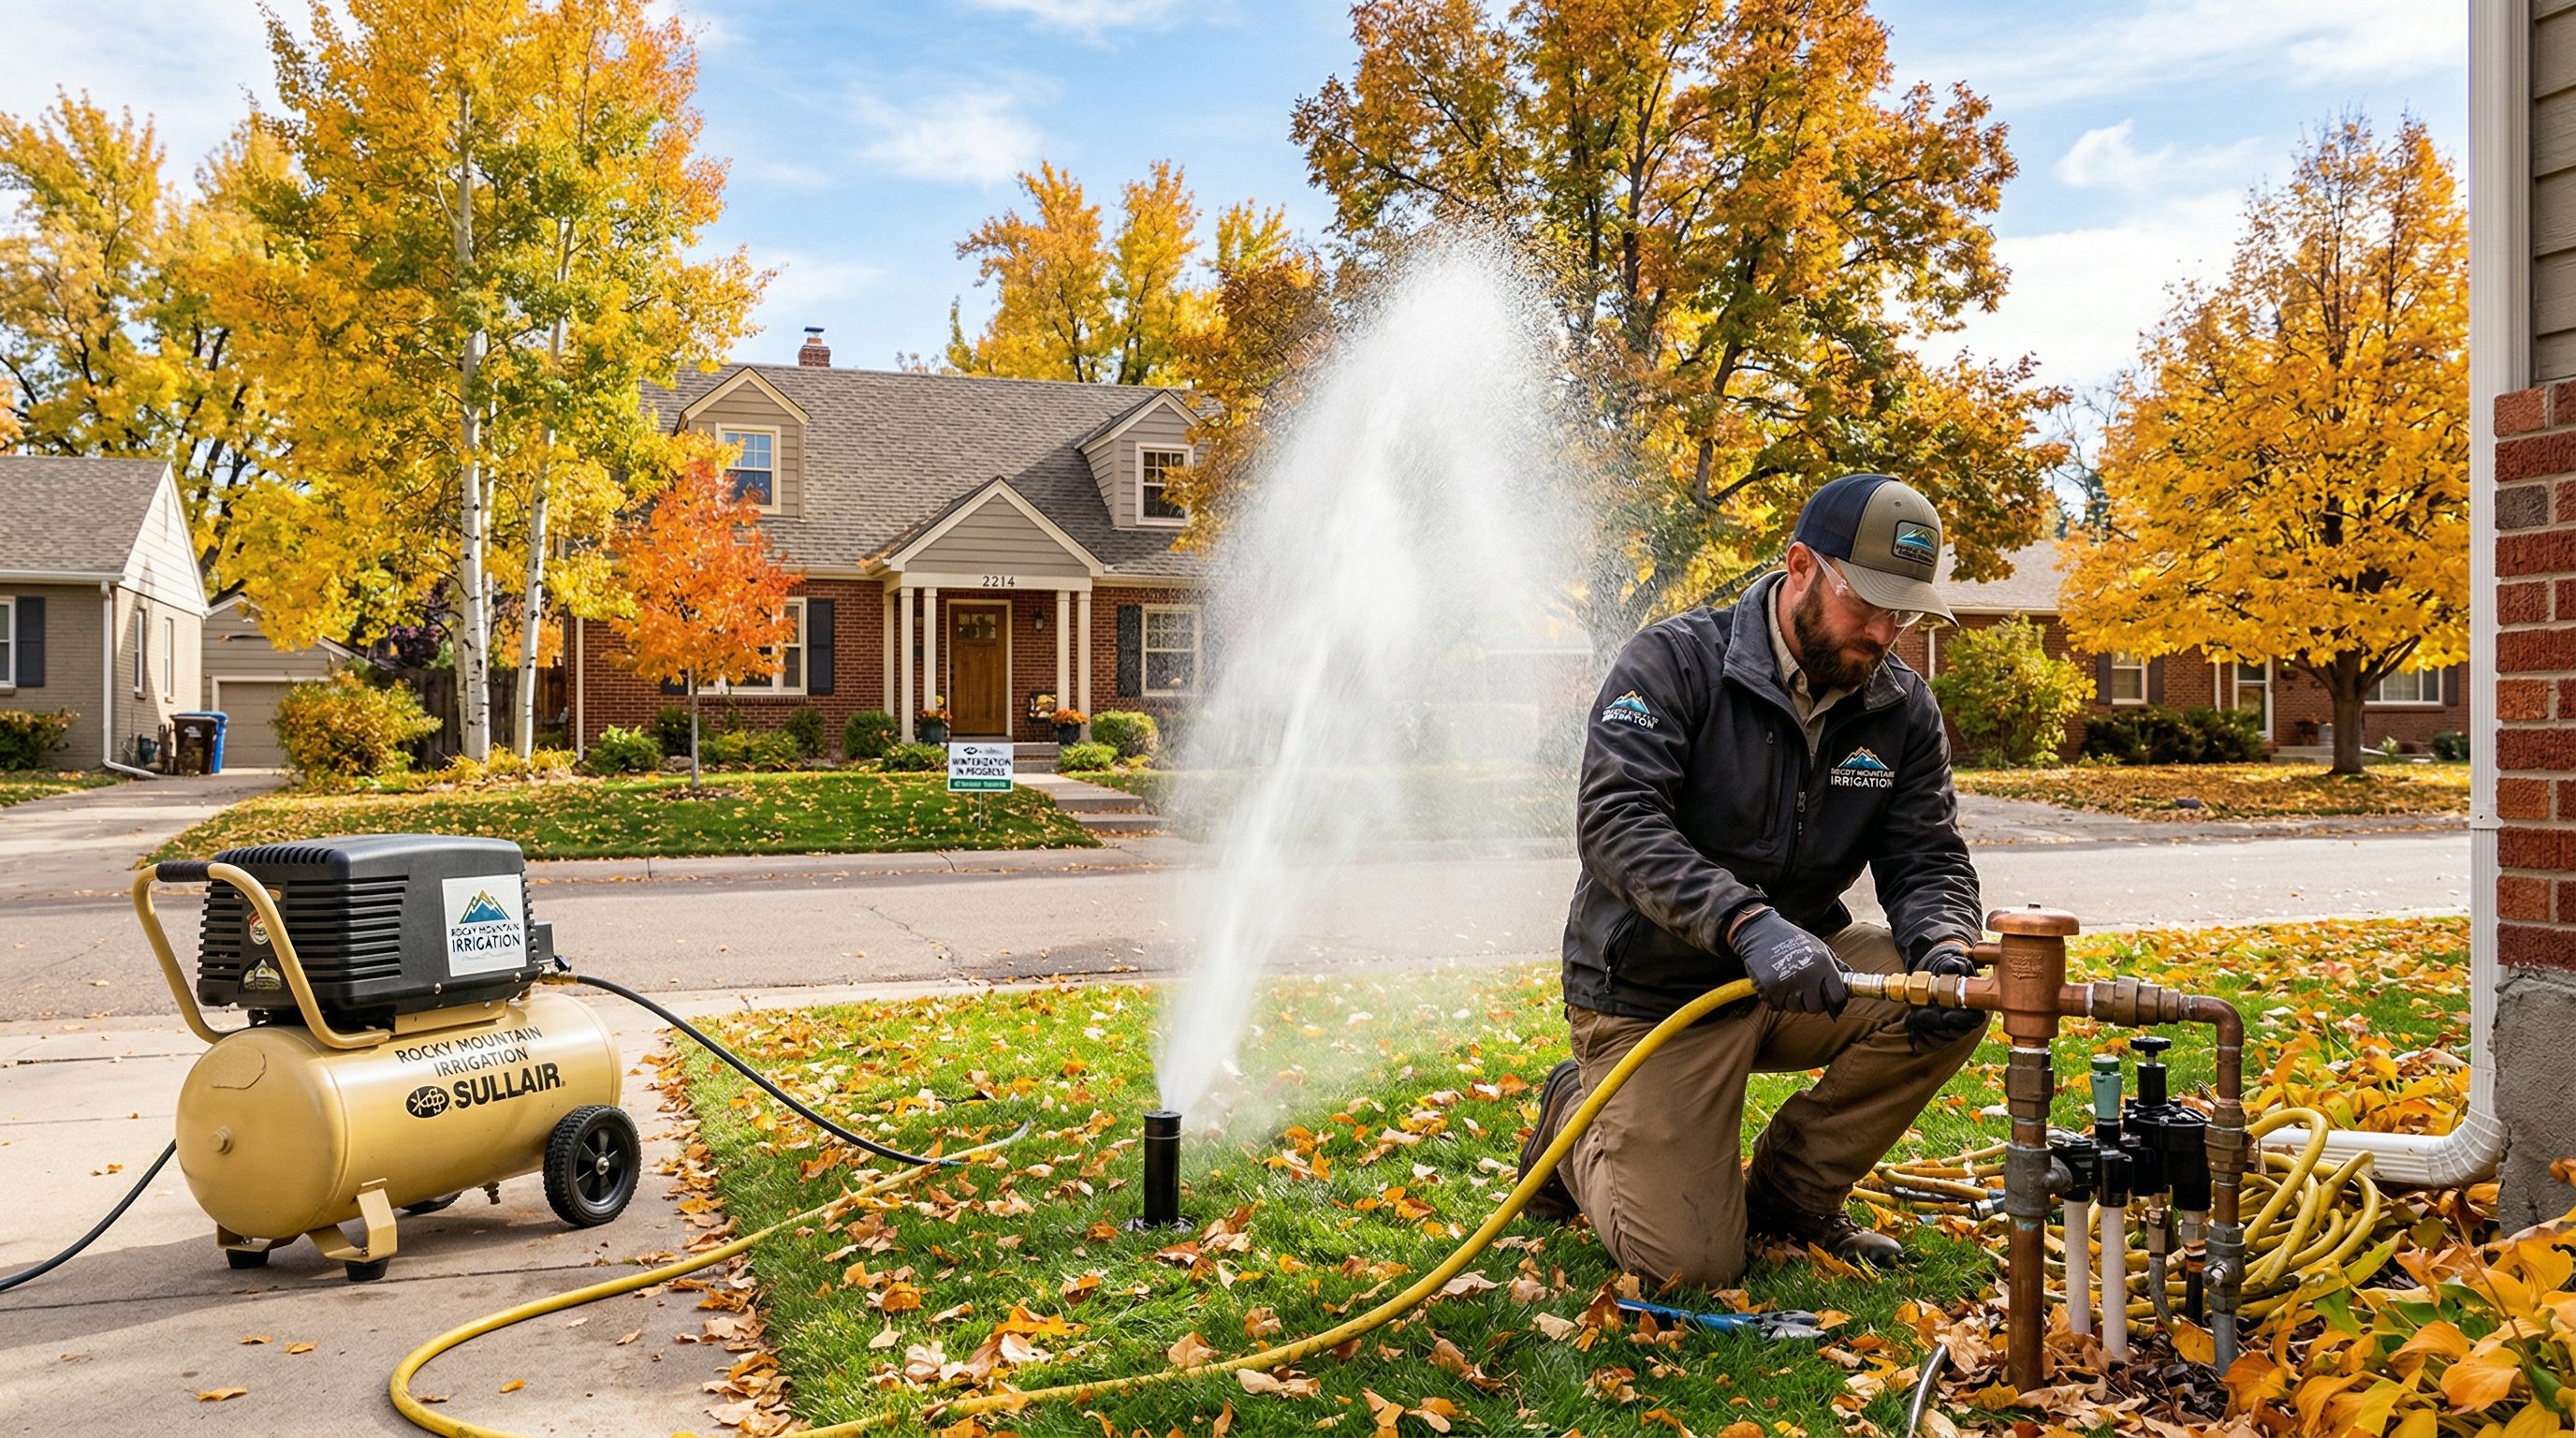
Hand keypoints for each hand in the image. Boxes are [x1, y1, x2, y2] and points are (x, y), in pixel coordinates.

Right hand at [1730, 909, 1848, 1014]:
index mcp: (1823, 964)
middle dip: (1813, 1003)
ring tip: (1789, 984)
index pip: (1838, 997)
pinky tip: (1776, 984)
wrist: (1760, 930)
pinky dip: (1776, 1000)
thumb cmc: (1792, 938)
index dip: (1837, 1004)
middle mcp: (1807, 975)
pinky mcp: (1770, 988)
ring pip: (1796, 1008)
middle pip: (1816, 1007)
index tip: (1833, 1005)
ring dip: (1793, 1002)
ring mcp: (1788, 983)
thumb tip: (1851, 979)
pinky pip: (1777, 1006)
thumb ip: (1836, 964)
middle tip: (1806, 993)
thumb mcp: (1819, 946)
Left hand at [1906, 943, 1984, 1051]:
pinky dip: (1917, 1036)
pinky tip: (1910, 1023)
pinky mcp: (1935, 1031)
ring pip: (1940, 1039)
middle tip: (1920, 1015)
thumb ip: (1953, 964)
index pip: (1974, 1019)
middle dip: (1936, 1026)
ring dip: (1924, 1031)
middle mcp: (1963, 1018)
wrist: (1931, 968)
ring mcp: (1949, 1026)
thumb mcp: (1949, 959)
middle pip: (1954, 1032)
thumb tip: (1953, 966)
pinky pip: (1928, 1042)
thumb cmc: (1944, 964)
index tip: (1946, 1016)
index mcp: (1973, 1003)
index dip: (1961, 1021)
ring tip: (1912, 1016)